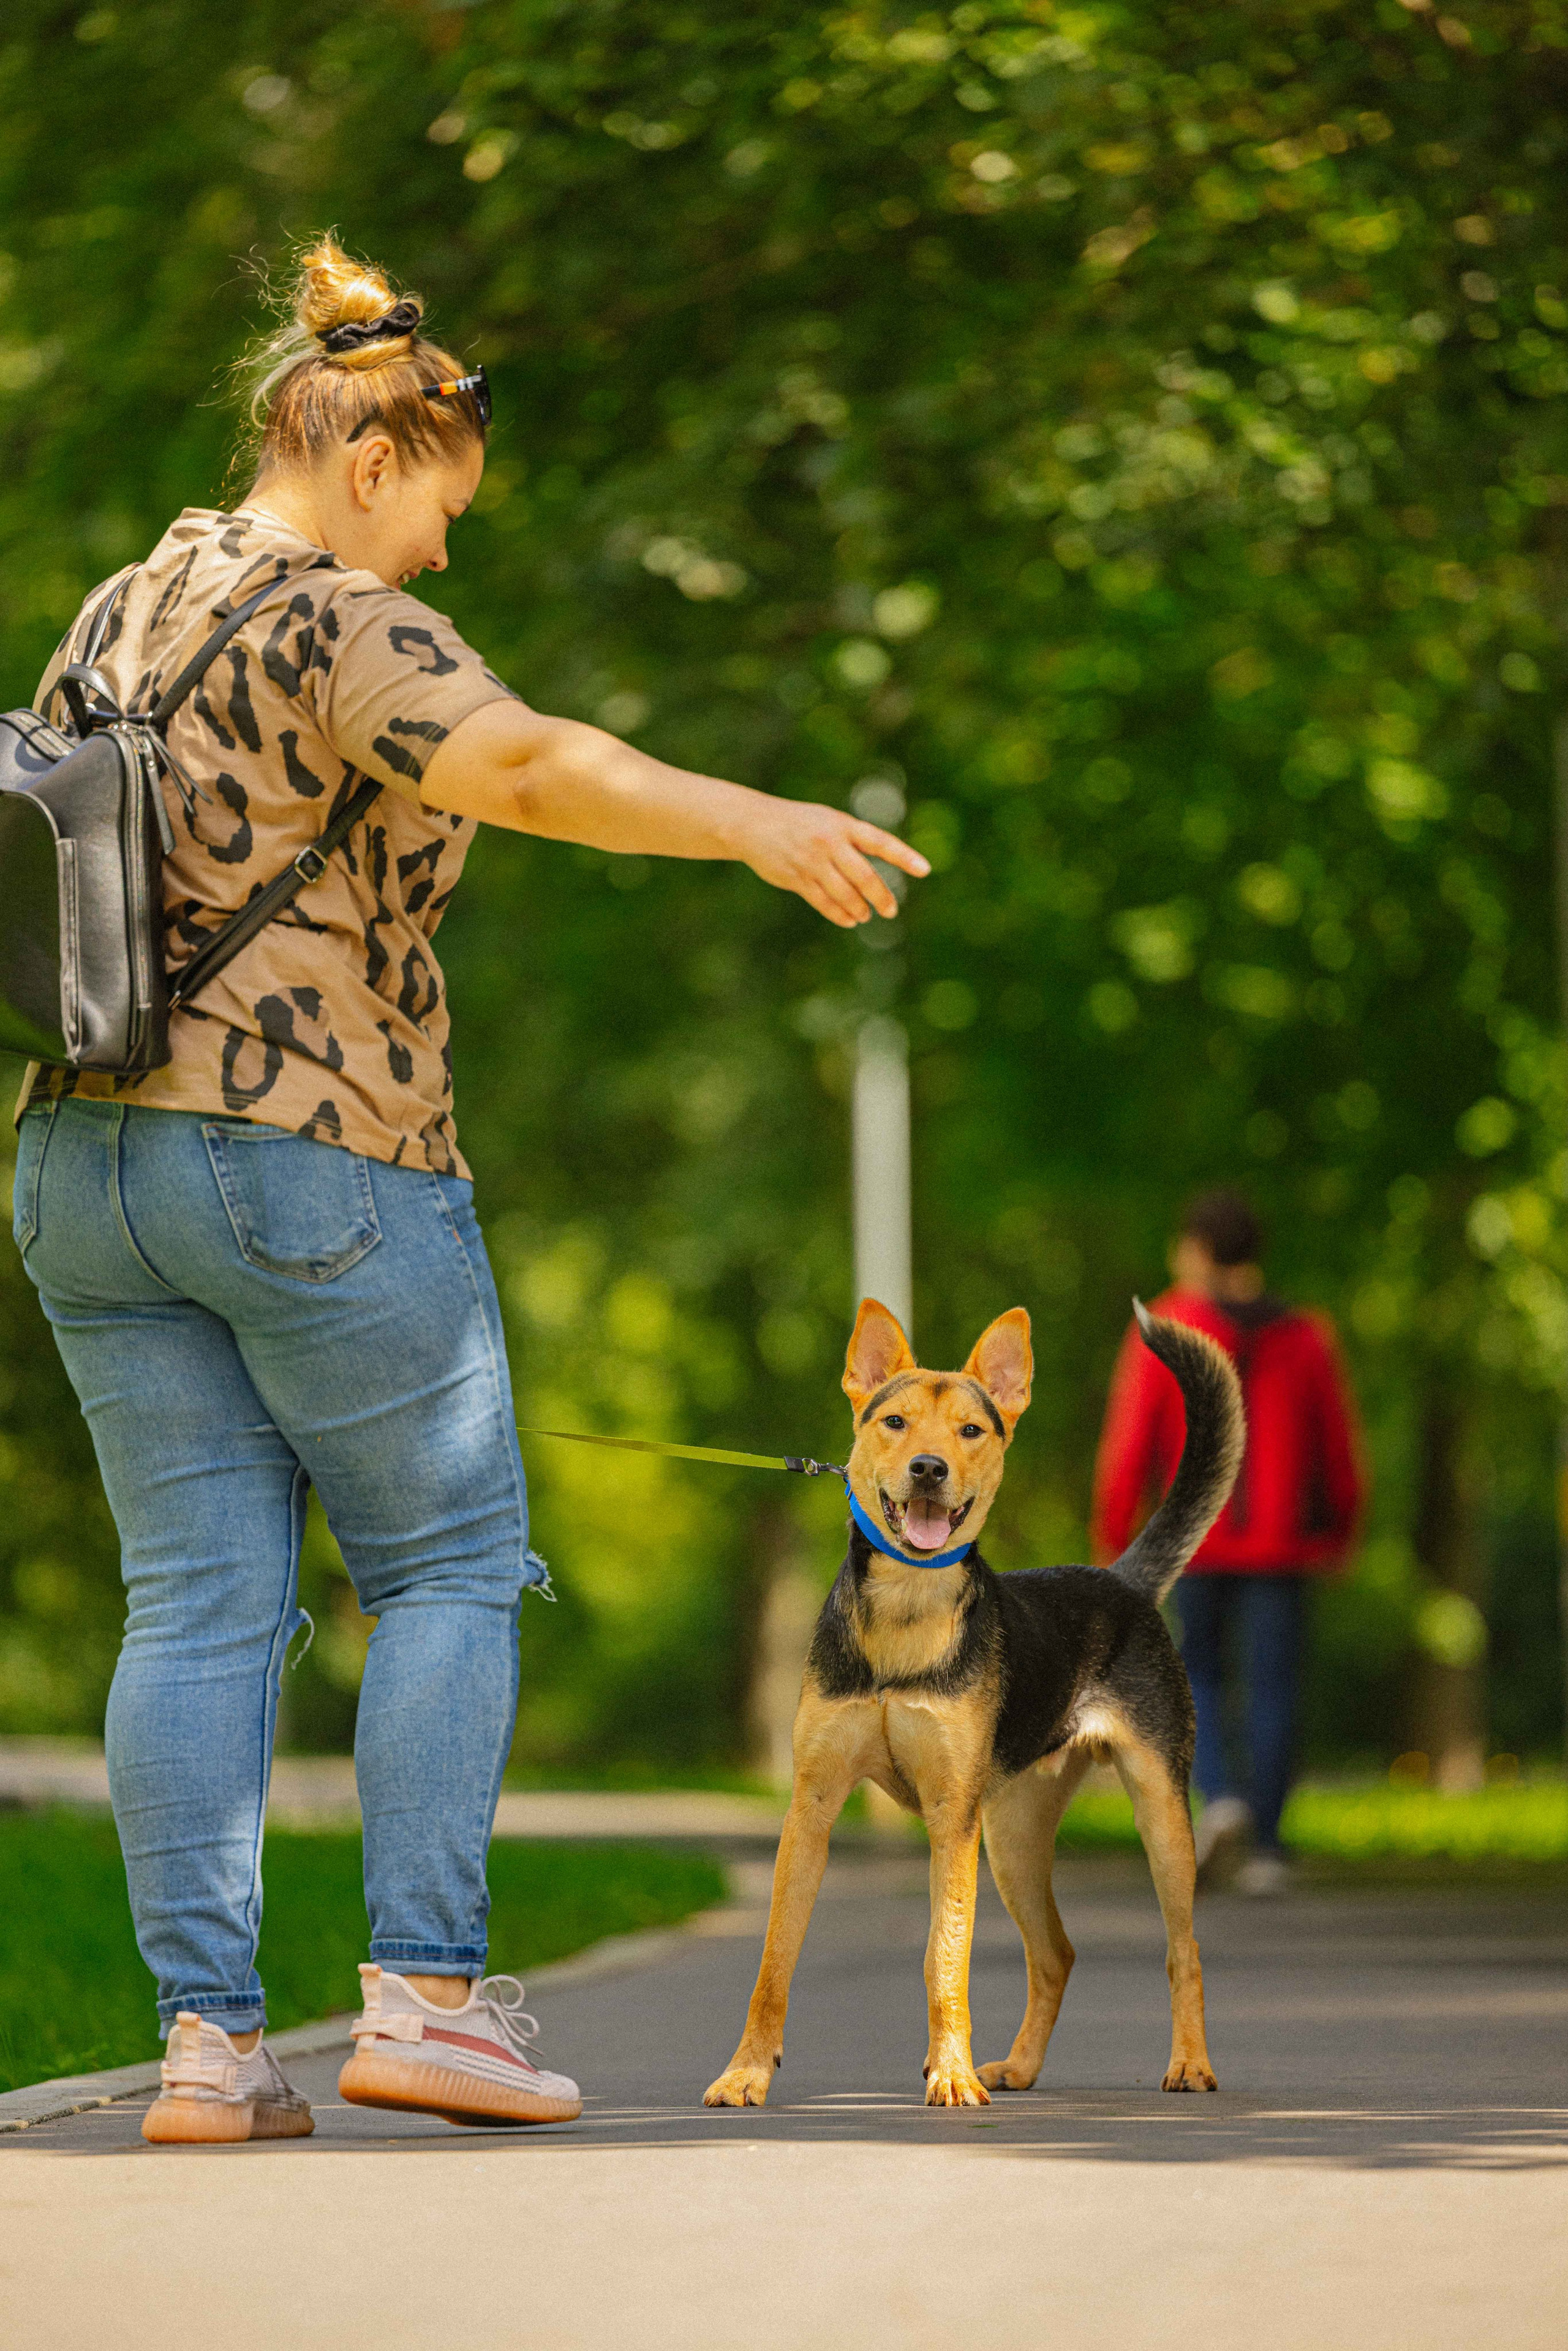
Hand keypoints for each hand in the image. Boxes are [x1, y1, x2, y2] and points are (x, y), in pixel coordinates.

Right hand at [734, 797, 930, 926]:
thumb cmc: (799, 823)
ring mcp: (812, 861)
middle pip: (864, 877)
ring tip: (866, 916)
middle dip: (882, 897)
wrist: (752, 823)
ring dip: (860, 909)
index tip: (925, 870)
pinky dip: (840, 915)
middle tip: (891, 911)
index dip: (904, 856)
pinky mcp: (796, 878)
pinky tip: (850, 920)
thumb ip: (853, 841)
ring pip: (845, 894)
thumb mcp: (829, 821)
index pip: (881, 842)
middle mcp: (829, 842)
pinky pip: (824, 903)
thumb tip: (876, 874)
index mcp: (843, 825)